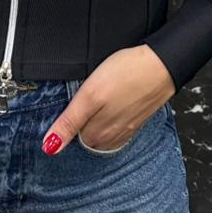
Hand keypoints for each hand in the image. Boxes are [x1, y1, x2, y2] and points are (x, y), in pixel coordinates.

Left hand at [40, 43, 175, 154]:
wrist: (162, 65)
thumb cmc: (125, 74)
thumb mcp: (89, 95)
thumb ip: (69, 122)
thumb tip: (49, 148)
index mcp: (97, 135)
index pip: (71, 138)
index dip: (67, 121)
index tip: (70, 106)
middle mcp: (111, 139)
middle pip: (86, 137)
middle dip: (81, 123)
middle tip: (83, 100)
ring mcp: (126, 130)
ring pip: (101, 133)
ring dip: (95, 121)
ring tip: (96, 101)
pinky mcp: (136, 120)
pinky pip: (116, 127)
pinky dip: (110, 119)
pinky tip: (111, 104)